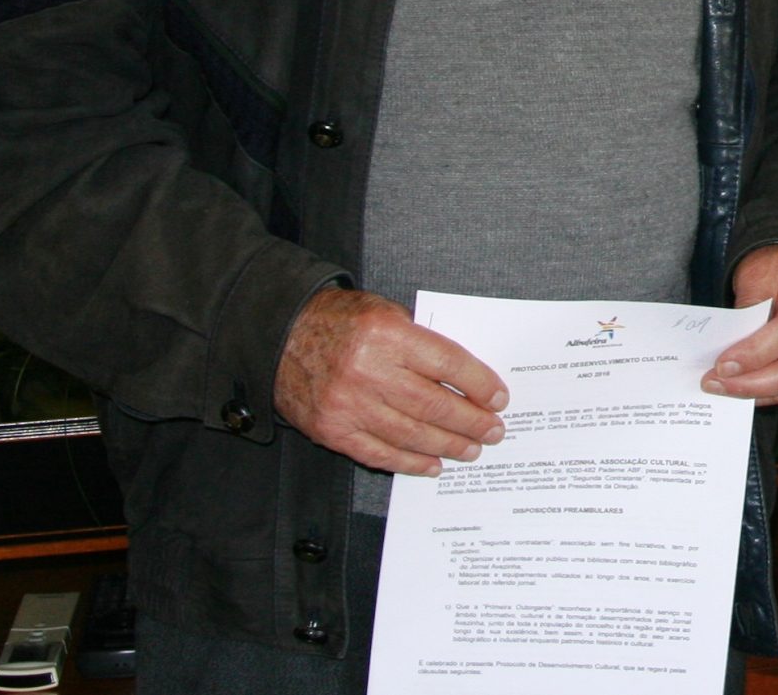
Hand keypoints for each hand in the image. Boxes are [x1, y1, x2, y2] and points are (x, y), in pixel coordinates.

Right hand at [273, 287, 506, 475]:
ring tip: (472, 450)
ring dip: (447, 445)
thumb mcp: (383, 312)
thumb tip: (464, 377)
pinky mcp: (331, 430)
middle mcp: (368, 371)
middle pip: (434, 403)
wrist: (278, 336)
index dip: (479, 384)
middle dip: (471, 421)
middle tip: (494, 431)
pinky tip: (433, 465)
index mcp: (386, 334)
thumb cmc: (338, 321)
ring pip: (411, 433)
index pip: (447, 364)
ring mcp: (348, 405)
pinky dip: (410, 462)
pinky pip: (379, 453)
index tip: (499, 399)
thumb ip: (420, 341)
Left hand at [704, 246, 777, 405]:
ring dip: (758, 392)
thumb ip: (747, 307)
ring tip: (723, 387)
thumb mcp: (759, 271)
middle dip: (753, 384)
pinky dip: (770, 392)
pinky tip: (744, 387)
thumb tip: (727, 346)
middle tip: (715, 383)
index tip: (722, 365)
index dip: (754, 354)